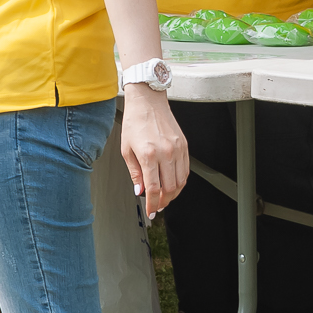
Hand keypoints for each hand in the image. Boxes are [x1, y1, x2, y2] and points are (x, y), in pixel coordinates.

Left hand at [121, 87, 190, 217]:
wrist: (147, 101)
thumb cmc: (135, 122)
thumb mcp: (127, 150)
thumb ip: (135, 173)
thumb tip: (140, 190)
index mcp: (148, 155)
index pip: (154, 188)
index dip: (153, 204)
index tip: (151, 211)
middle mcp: (165, 152)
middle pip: (170, 188)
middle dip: (164, 201)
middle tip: (157, 206)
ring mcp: (177, 149)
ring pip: (181, 181)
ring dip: (174, 193)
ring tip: (165, 197)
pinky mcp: (184, 145)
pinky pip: (186, 169)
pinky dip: (181, 180)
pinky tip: (173, 183)